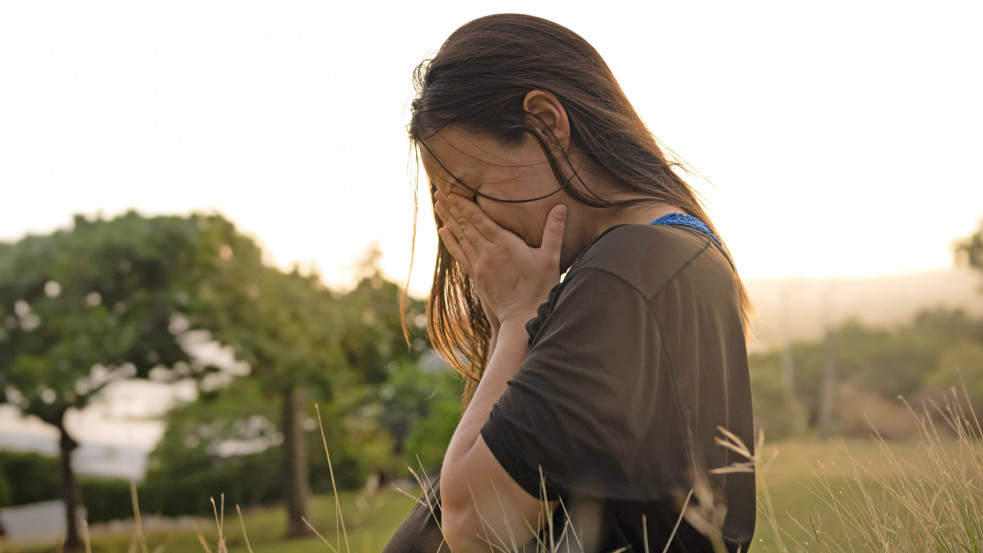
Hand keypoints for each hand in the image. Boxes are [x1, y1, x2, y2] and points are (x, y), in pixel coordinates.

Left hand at [434, 190, 566, 327]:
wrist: (523, 318)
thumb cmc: (540, 289)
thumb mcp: (551, 258)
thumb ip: (554, 231)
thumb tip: (561, 207)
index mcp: (505, 244)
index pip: (480, 219)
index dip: (465, 204)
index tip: (452, 191)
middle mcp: (488, 253)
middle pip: (466, 225)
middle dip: (452, 207)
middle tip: (438, 191)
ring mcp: (480, 265)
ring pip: (460, 237)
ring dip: (448, 219)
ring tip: (437, 205)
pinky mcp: (477, 276)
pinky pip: (460, 254)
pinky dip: (450, 241)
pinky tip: (443, 231)